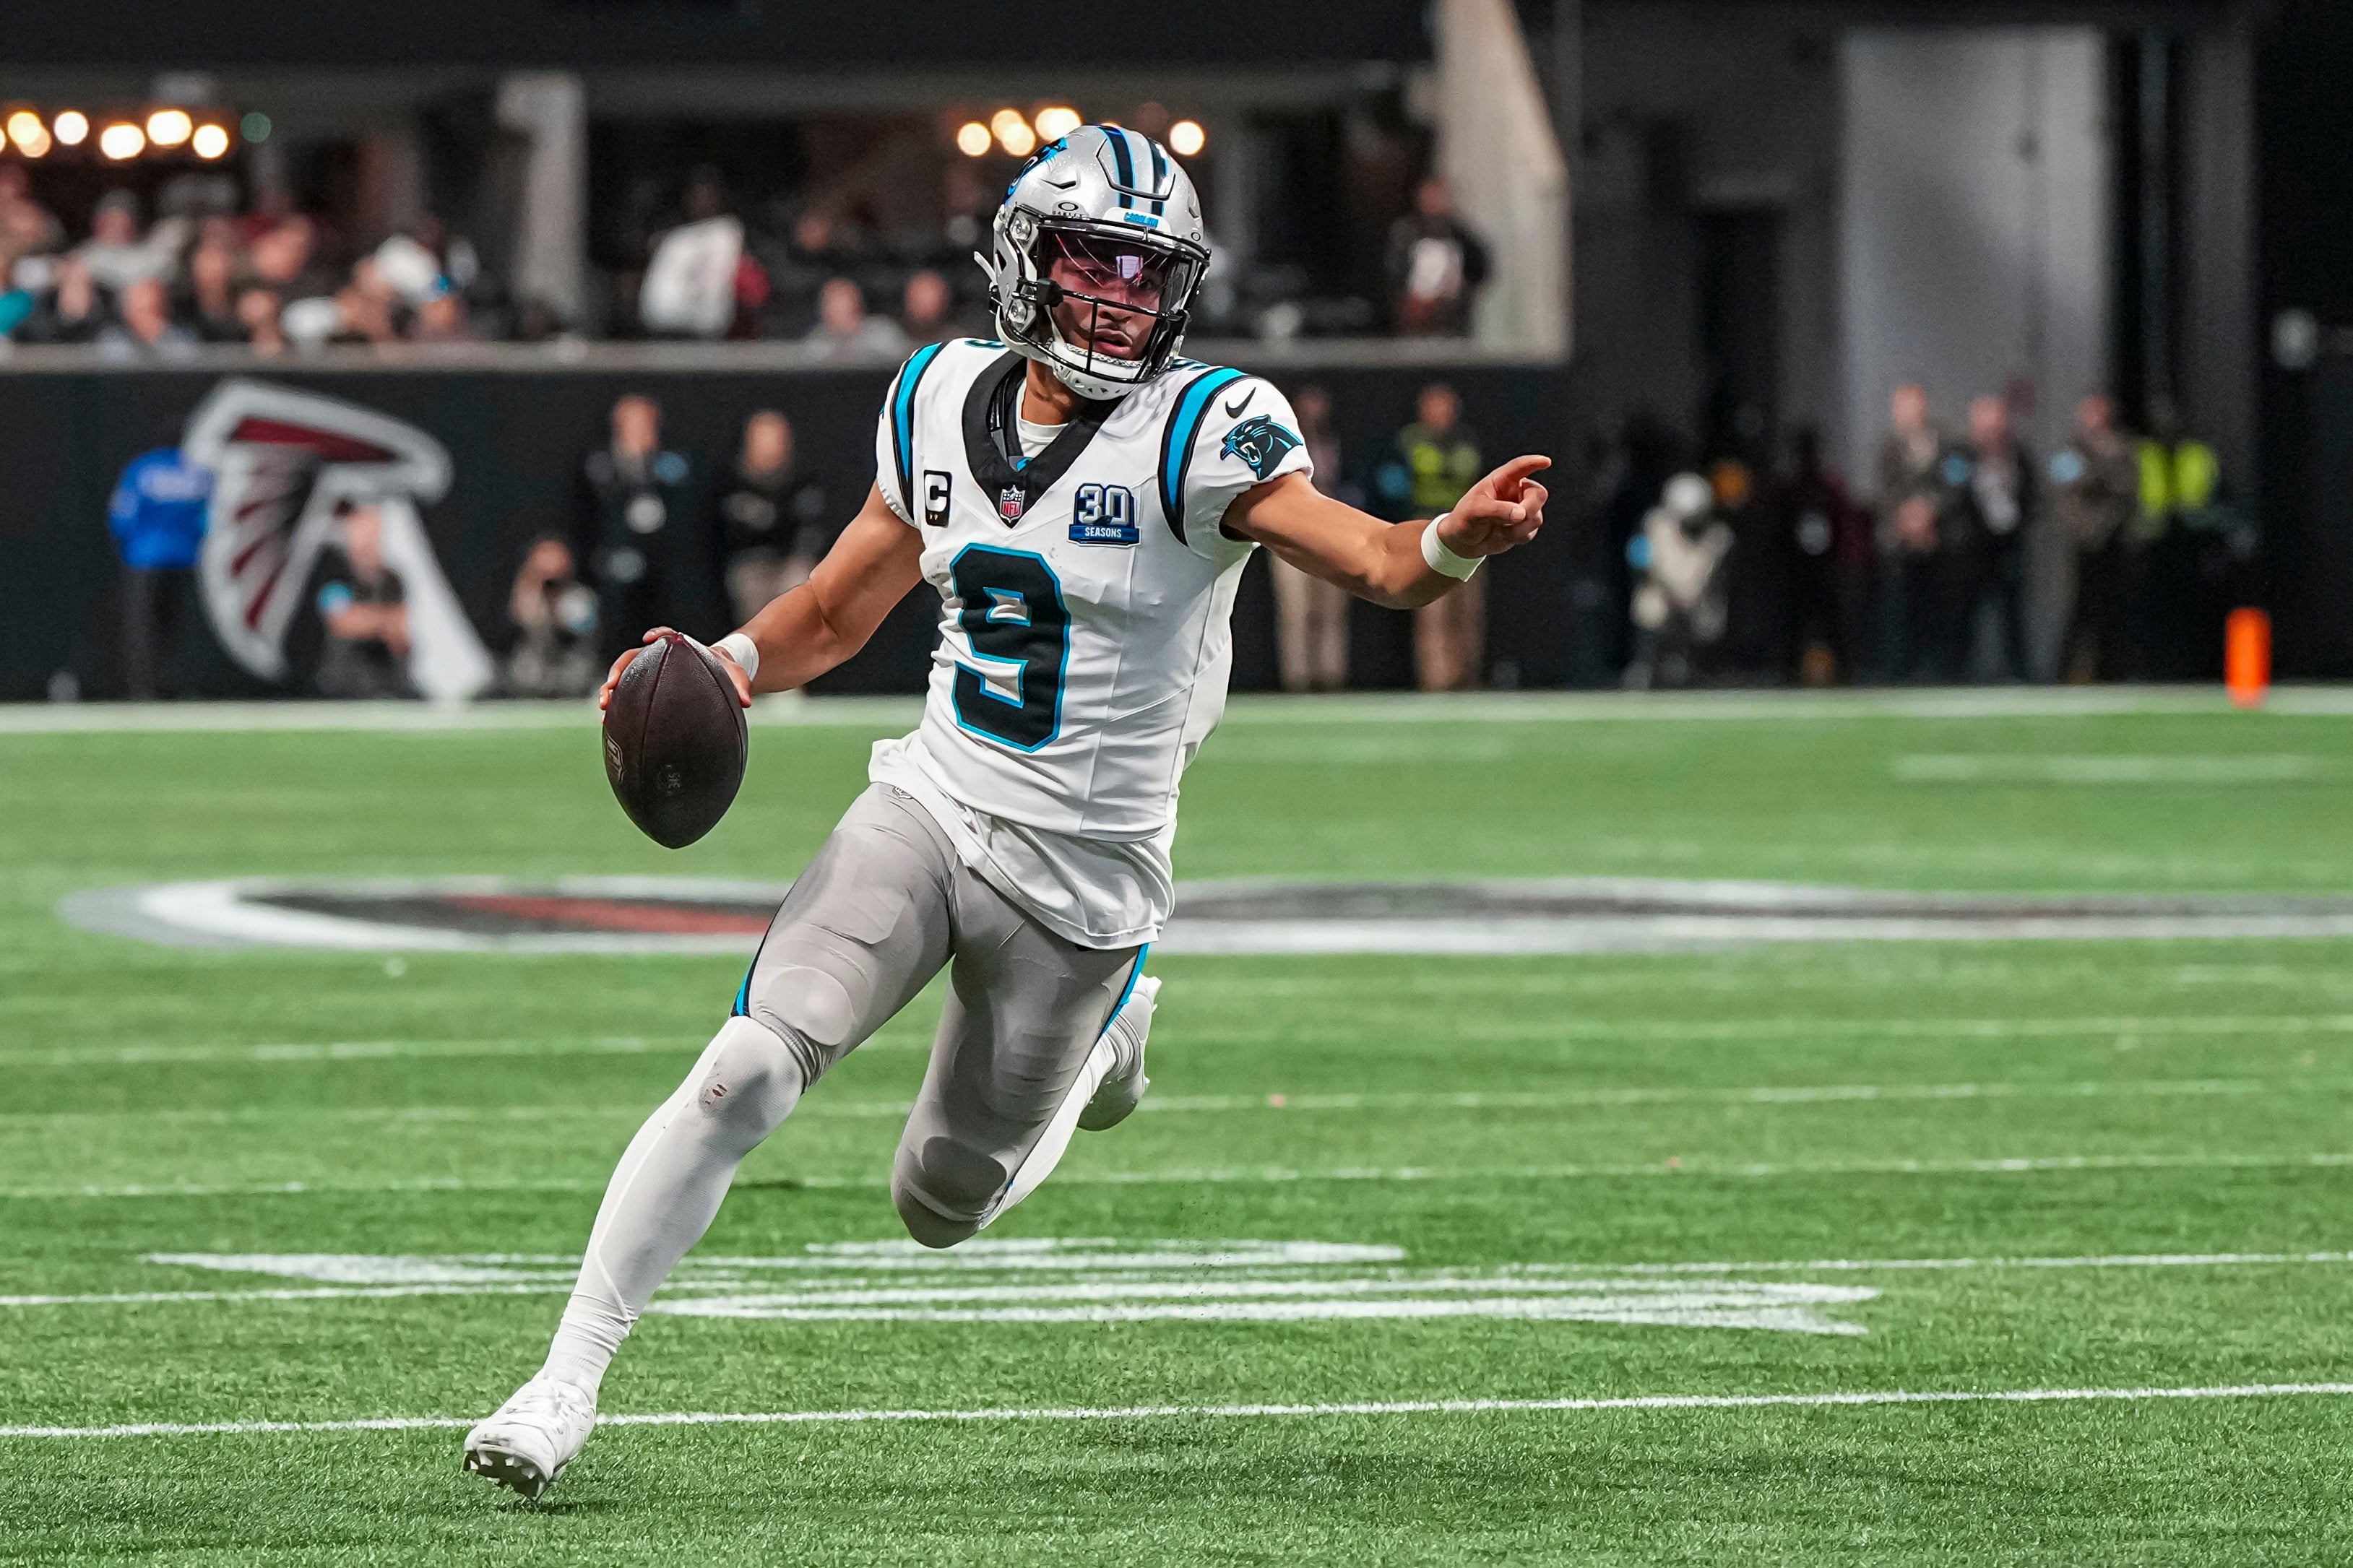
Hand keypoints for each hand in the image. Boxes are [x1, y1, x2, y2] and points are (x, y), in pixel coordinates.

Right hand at [596, 627, 753, 710]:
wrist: (716, 676)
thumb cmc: (724, 672)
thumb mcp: (735, 677)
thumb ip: (740, 687)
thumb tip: (747, 702)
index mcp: (680, 649)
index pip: (665, 636)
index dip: (657, 635)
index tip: (648, 639)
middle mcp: (657, 657)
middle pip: (631, 658)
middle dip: (618, 671)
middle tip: (610, 687)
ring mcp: (647, 672)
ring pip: (623, 677)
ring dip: (610, 690)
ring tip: (604, 709)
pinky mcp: (644, 686)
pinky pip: (626, 694)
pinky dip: (617, 707)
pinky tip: (609, 724)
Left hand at [1434, 455, 1550, 559]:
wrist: (1464, 542)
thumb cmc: (1465, 519)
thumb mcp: (1474, 511)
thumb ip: (1497, 510)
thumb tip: (1521, 514)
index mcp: (1501, 480)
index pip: (1520, 467)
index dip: (1534, 462)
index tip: (1546, 462)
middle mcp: (1515, 491)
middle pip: (1539, 494)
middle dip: (1531, 508)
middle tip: (1518, 518)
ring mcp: (1521, 508)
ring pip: (1536, 517)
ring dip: (1520, 528)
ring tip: (1500, 531)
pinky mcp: (1523, 526)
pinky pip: (1532, 532)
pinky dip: (1518, 537)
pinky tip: (1503, 536)